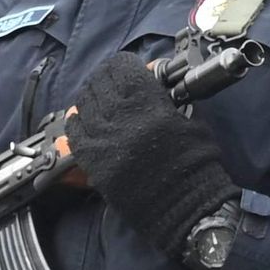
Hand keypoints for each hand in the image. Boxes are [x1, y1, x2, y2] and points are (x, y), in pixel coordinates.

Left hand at [64, 54, 238, 266]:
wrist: (184, 205)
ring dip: (91, 99)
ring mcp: (102, 138)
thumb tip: (154, 77)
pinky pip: (74, 132)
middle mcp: (120, 115)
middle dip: (106, 79)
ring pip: (83, 105)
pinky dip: (77, 123)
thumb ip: (167, 96)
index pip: (121, 66)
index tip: (128, 69)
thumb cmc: (194, 162)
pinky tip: (85, 122)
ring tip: (99, 101)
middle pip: (99, 82)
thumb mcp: (189, 119)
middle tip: (112, 83)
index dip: (124, 65)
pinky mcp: (92, 161)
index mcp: (146, 101)